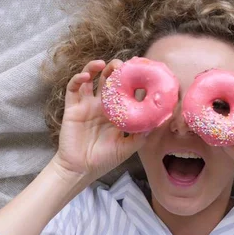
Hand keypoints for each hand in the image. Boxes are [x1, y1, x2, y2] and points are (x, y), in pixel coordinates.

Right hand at [51, 59, 146, 187]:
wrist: (80, 170)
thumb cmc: (104, 159)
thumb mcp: (128, 147)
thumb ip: (142, 135)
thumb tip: (161, 121)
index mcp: (116, 112)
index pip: (125, 90)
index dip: (131, 79)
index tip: (141, 70)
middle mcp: (102, 105)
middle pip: (108, 80)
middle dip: (115, 69)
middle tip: (122, 64)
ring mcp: (86, 104)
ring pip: (90, 79)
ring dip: (95, 67)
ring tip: (104, 64)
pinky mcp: (72, 107)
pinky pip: (73, 88)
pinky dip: (78, 79)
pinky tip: (86, 76)